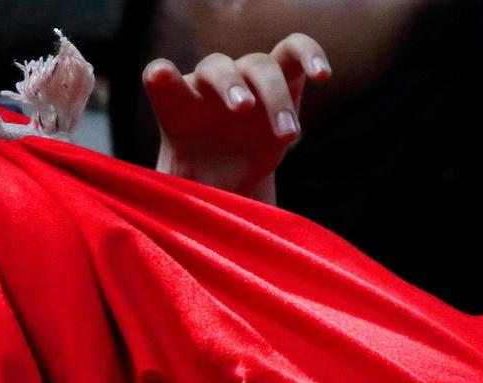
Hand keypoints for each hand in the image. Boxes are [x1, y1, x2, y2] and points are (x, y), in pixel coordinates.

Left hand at [145, 33, 330, 201]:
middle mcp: (209, 85)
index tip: (161, 76)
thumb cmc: (199, 184)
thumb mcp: (180, 195)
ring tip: (288, 135)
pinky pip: (296, 51)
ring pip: (259, 65)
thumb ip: (170, 201)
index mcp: (176, 106)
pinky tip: (322, 75)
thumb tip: (166, 232)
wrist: (230, 178)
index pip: (160, 79)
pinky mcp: (282, 77)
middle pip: (216, 67)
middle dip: (229, 85)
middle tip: (244, 110)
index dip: (161, 77)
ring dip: (273, 95)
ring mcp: (246, 78)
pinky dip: (311, 55)